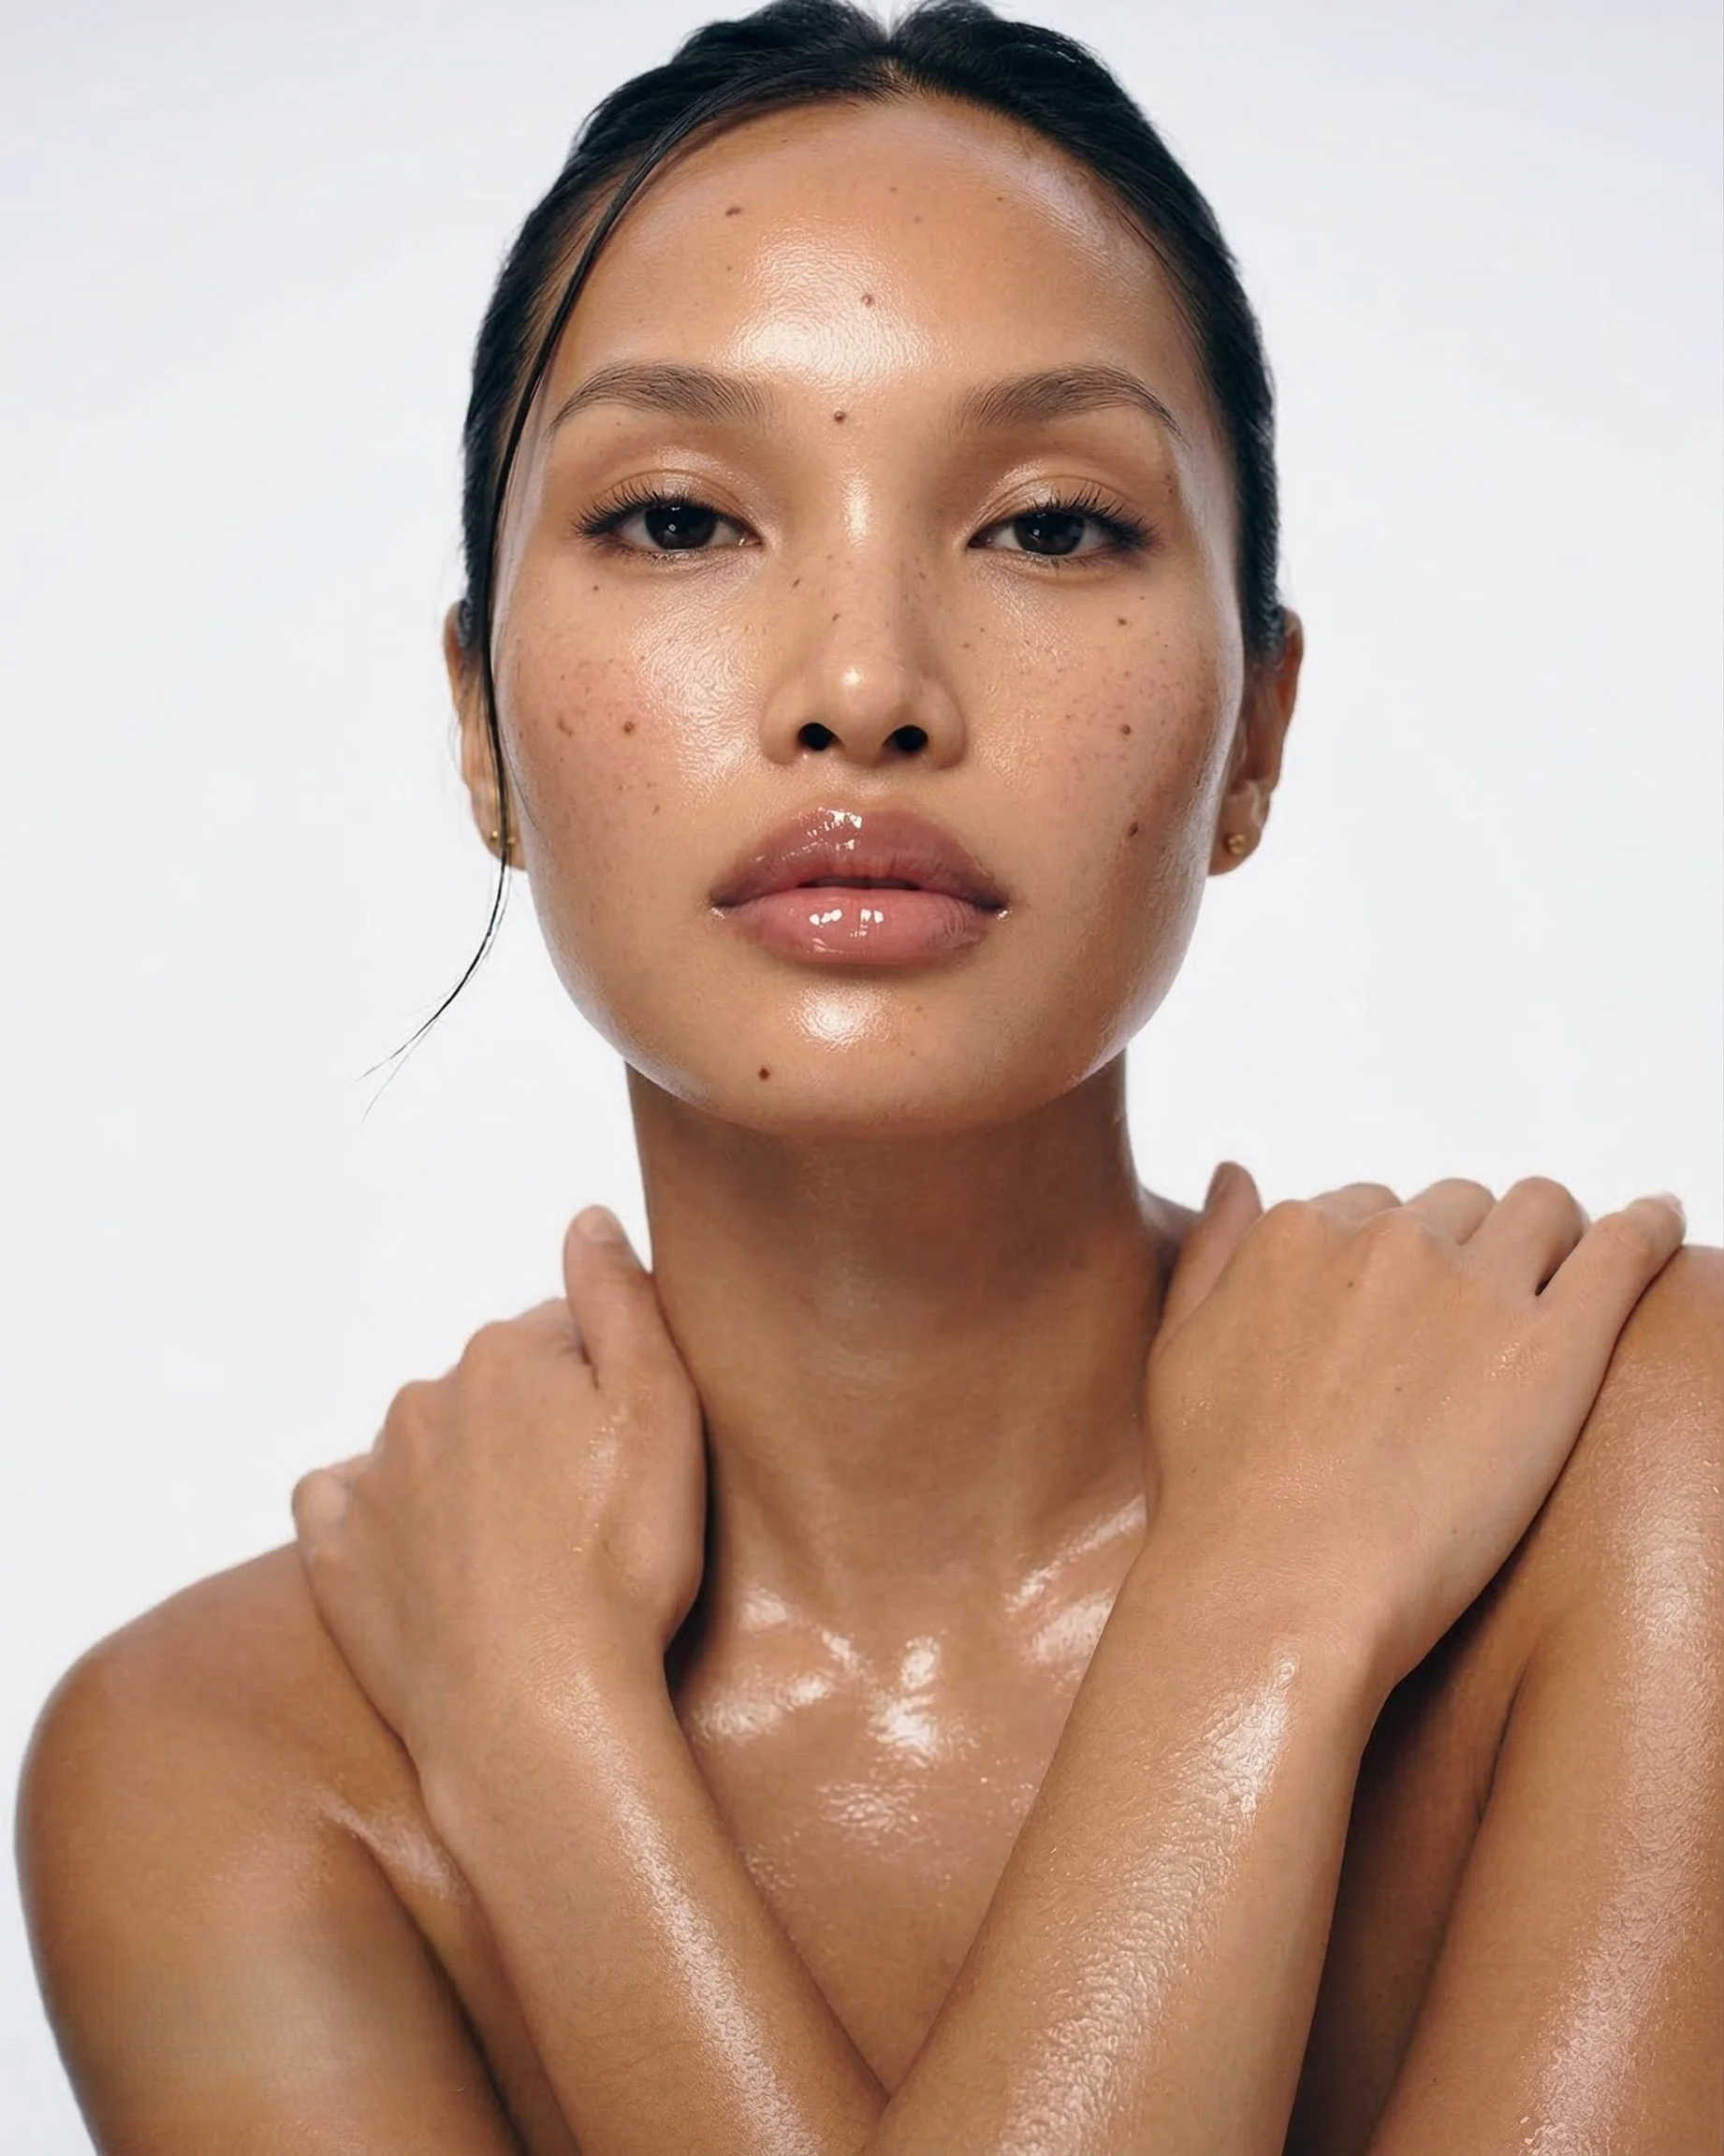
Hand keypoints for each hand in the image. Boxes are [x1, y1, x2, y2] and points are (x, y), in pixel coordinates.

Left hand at [292, 1207, 704, 1764]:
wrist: (538, 1713)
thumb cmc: (620, 1565)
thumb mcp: (663, 1412)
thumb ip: (622, 1299)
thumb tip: (588, 1217)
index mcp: (504, 1353)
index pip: (566, 1332)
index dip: (611, 1387)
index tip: (636, 1452)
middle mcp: (424, 1398)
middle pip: (496, 1387)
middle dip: (538, 1426)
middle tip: (591, 1508)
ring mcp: (373, 1480)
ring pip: (428, 1444)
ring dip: (469, 1472)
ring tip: (525, 1547)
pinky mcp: (336, 1558)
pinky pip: (342, 1504)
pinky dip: (377, 1513)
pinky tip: (423, 1551)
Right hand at [1144, 1167, 1685, 1700]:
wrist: (1277, 1587)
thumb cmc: (1217, 1490)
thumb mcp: (1179, 1348)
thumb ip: (1214, 1248)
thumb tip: (1241, 1172)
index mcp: (1298, 1233)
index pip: (1372, 1205)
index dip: (1392, 1261)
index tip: (1404, 1315)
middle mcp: (1388, 1241)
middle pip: (1457, 1207)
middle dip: (1469, 1250)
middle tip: (1474, 1328)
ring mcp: (1474, 1290)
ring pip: (1541, 1211)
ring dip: (1550, 1237)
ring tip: (1561, 1286)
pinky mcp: (1553, 1350)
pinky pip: (1623, 1251)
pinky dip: (1648, 1226)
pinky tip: (1663, 1223)